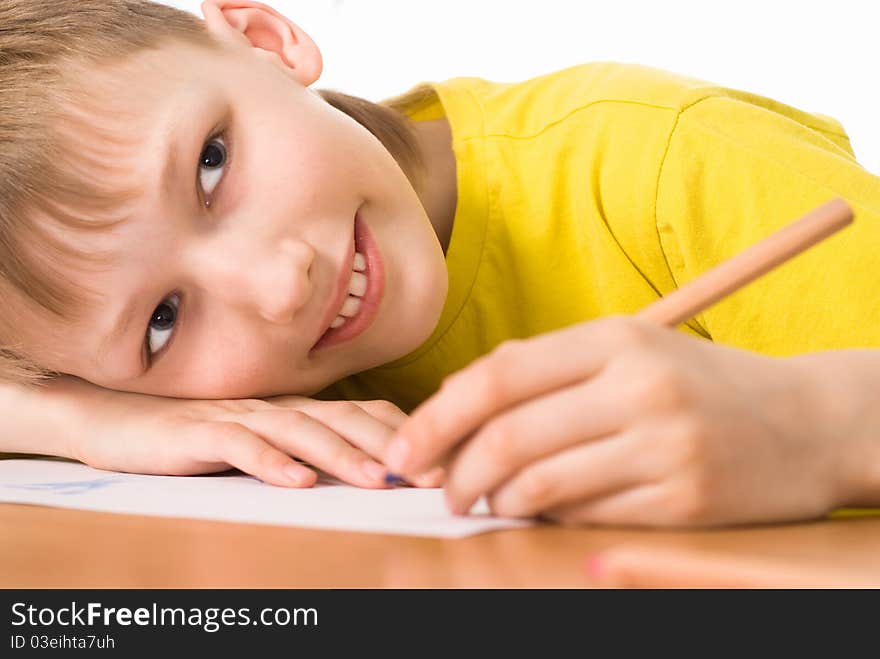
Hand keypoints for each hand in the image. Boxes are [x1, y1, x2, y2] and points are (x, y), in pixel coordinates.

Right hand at [57, 377, 439, 487]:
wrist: (116, 417)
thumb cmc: (195, 434)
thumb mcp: (260, 441)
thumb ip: (304, 448)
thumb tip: (364, 468)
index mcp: (294, 408)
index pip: (359, 412)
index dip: (401, 434)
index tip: (442, 459)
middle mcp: (273, 406)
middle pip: (340, 418)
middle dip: (388, 446)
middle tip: (427, 474)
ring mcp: (236, 414)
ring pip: (298, 430)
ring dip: (340, 455)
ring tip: (376, 480)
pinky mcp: (196, 431)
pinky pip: (237, 444)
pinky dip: (269, 462)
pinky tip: (297, 483)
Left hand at [384, 315, 841, 526]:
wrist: (806, 421)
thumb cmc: (697, 383)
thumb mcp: (628, 350)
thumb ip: (546, 369)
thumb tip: (456, 402)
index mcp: (617, 340)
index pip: (499, 376)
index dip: (439, 417)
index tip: (405, 449)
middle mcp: (639, 389)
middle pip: (510, 436)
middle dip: (455, 472)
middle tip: (439, 490)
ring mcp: (664, 448)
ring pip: (540, 485)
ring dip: (494, 500)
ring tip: (481, 501)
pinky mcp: (683, 502)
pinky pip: (584, 517)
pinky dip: (547, 517)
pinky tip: (540, 509)